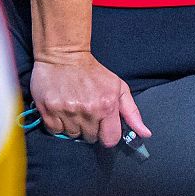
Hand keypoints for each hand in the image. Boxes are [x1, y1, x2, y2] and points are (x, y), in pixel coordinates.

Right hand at [30, 51, 150, 147]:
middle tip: (86, 112)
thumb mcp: (118, 88)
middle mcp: (88, 110)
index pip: (110, 139)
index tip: (103, 128)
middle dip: (90, 129)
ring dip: (73, 127)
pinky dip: (58, 124)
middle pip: (90, 138)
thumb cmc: (94, 73)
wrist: (64, 56)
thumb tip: (146, 134)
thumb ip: (132, 113)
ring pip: (72, 136)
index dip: (107, 136)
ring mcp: (67, 111)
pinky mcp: (48, 110)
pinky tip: (62, 110)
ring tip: (74, 109)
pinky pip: (55, 131)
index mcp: (107, 105)